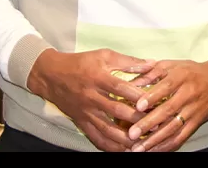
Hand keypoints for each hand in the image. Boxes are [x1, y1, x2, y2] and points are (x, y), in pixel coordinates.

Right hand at [27, 48, 154, 151]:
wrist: (52, 76)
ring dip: (125, 138)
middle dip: (136, 119)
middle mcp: (92, 96)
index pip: (121, 88)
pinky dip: (110, 147)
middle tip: (155, 125)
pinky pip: (96, 138)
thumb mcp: (104, 55)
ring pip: (107, 129)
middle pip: (116, 110)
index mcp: (98, 77)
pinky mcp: (82, 123)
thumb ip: (128, 61)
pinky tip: (124, 151)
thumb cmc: (81, 63)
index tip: (155, 101)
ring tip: (142, 143)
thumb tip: (152, 64)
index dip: (138, 95)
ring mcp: (86, 112)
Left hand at [124, 55, 207, 151]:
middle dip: (149, 123)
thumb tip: (130, 79)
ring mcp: (193, 110)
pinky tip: (154, 151)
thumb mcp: (172, 64)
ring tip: (139, 148)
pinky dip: (168, 146)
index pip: (166, 86)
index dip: (152, 96)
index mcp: (181, 76)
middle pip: (168, 109)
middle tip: (132, 133)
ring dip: (155, 140)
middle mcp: (188, 94)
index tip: (138, 106)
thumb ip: (150, 70)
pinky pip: (181, 137)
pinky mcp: (196, 123)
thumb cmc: (191, 71)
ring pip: (174, 127)